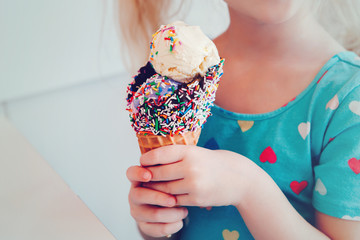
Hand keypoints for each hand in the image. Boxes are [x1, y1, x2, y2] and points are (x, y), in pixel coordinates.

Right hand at [126, 165, 187, 237]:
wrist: (170, 205)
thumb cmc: (170, 185)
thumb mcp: (168, 174)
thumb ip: (168, 168)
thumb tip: (177, 163)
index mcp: (139, 179)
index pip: (131, 173)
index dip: (138, 174)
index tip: (148, 175)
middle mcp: (135, 195)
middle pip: (140, 195)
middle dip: (158, 197)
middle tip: (174, 200)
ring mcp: (138, 211)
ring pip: (152, 214)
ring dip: (170, 214)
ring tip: (184, 211)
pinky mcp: (144, 225)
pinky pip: (157, 229)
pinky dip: (171, 226)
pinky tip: (180, 221)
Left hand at [141, 145, 258, 207]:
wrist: (238, 178)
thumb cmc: (213, 163)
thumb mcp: (196, 153)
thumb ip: (176, 156)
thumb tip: (149, 161)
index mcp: (189, 152)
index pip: (161, 154)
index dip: (148, 159)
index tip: (141, 162)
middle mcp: (191, 167)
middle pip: (159, 174)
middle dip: (149, 176)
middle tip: (142, 177)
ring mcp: (194, 184)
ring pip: (165, 189)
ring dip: (156, 189)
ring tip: (151, 187)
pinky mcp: (197, 199)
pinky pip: (175, 200)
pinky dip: (169, 199)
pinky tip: (166, 196)